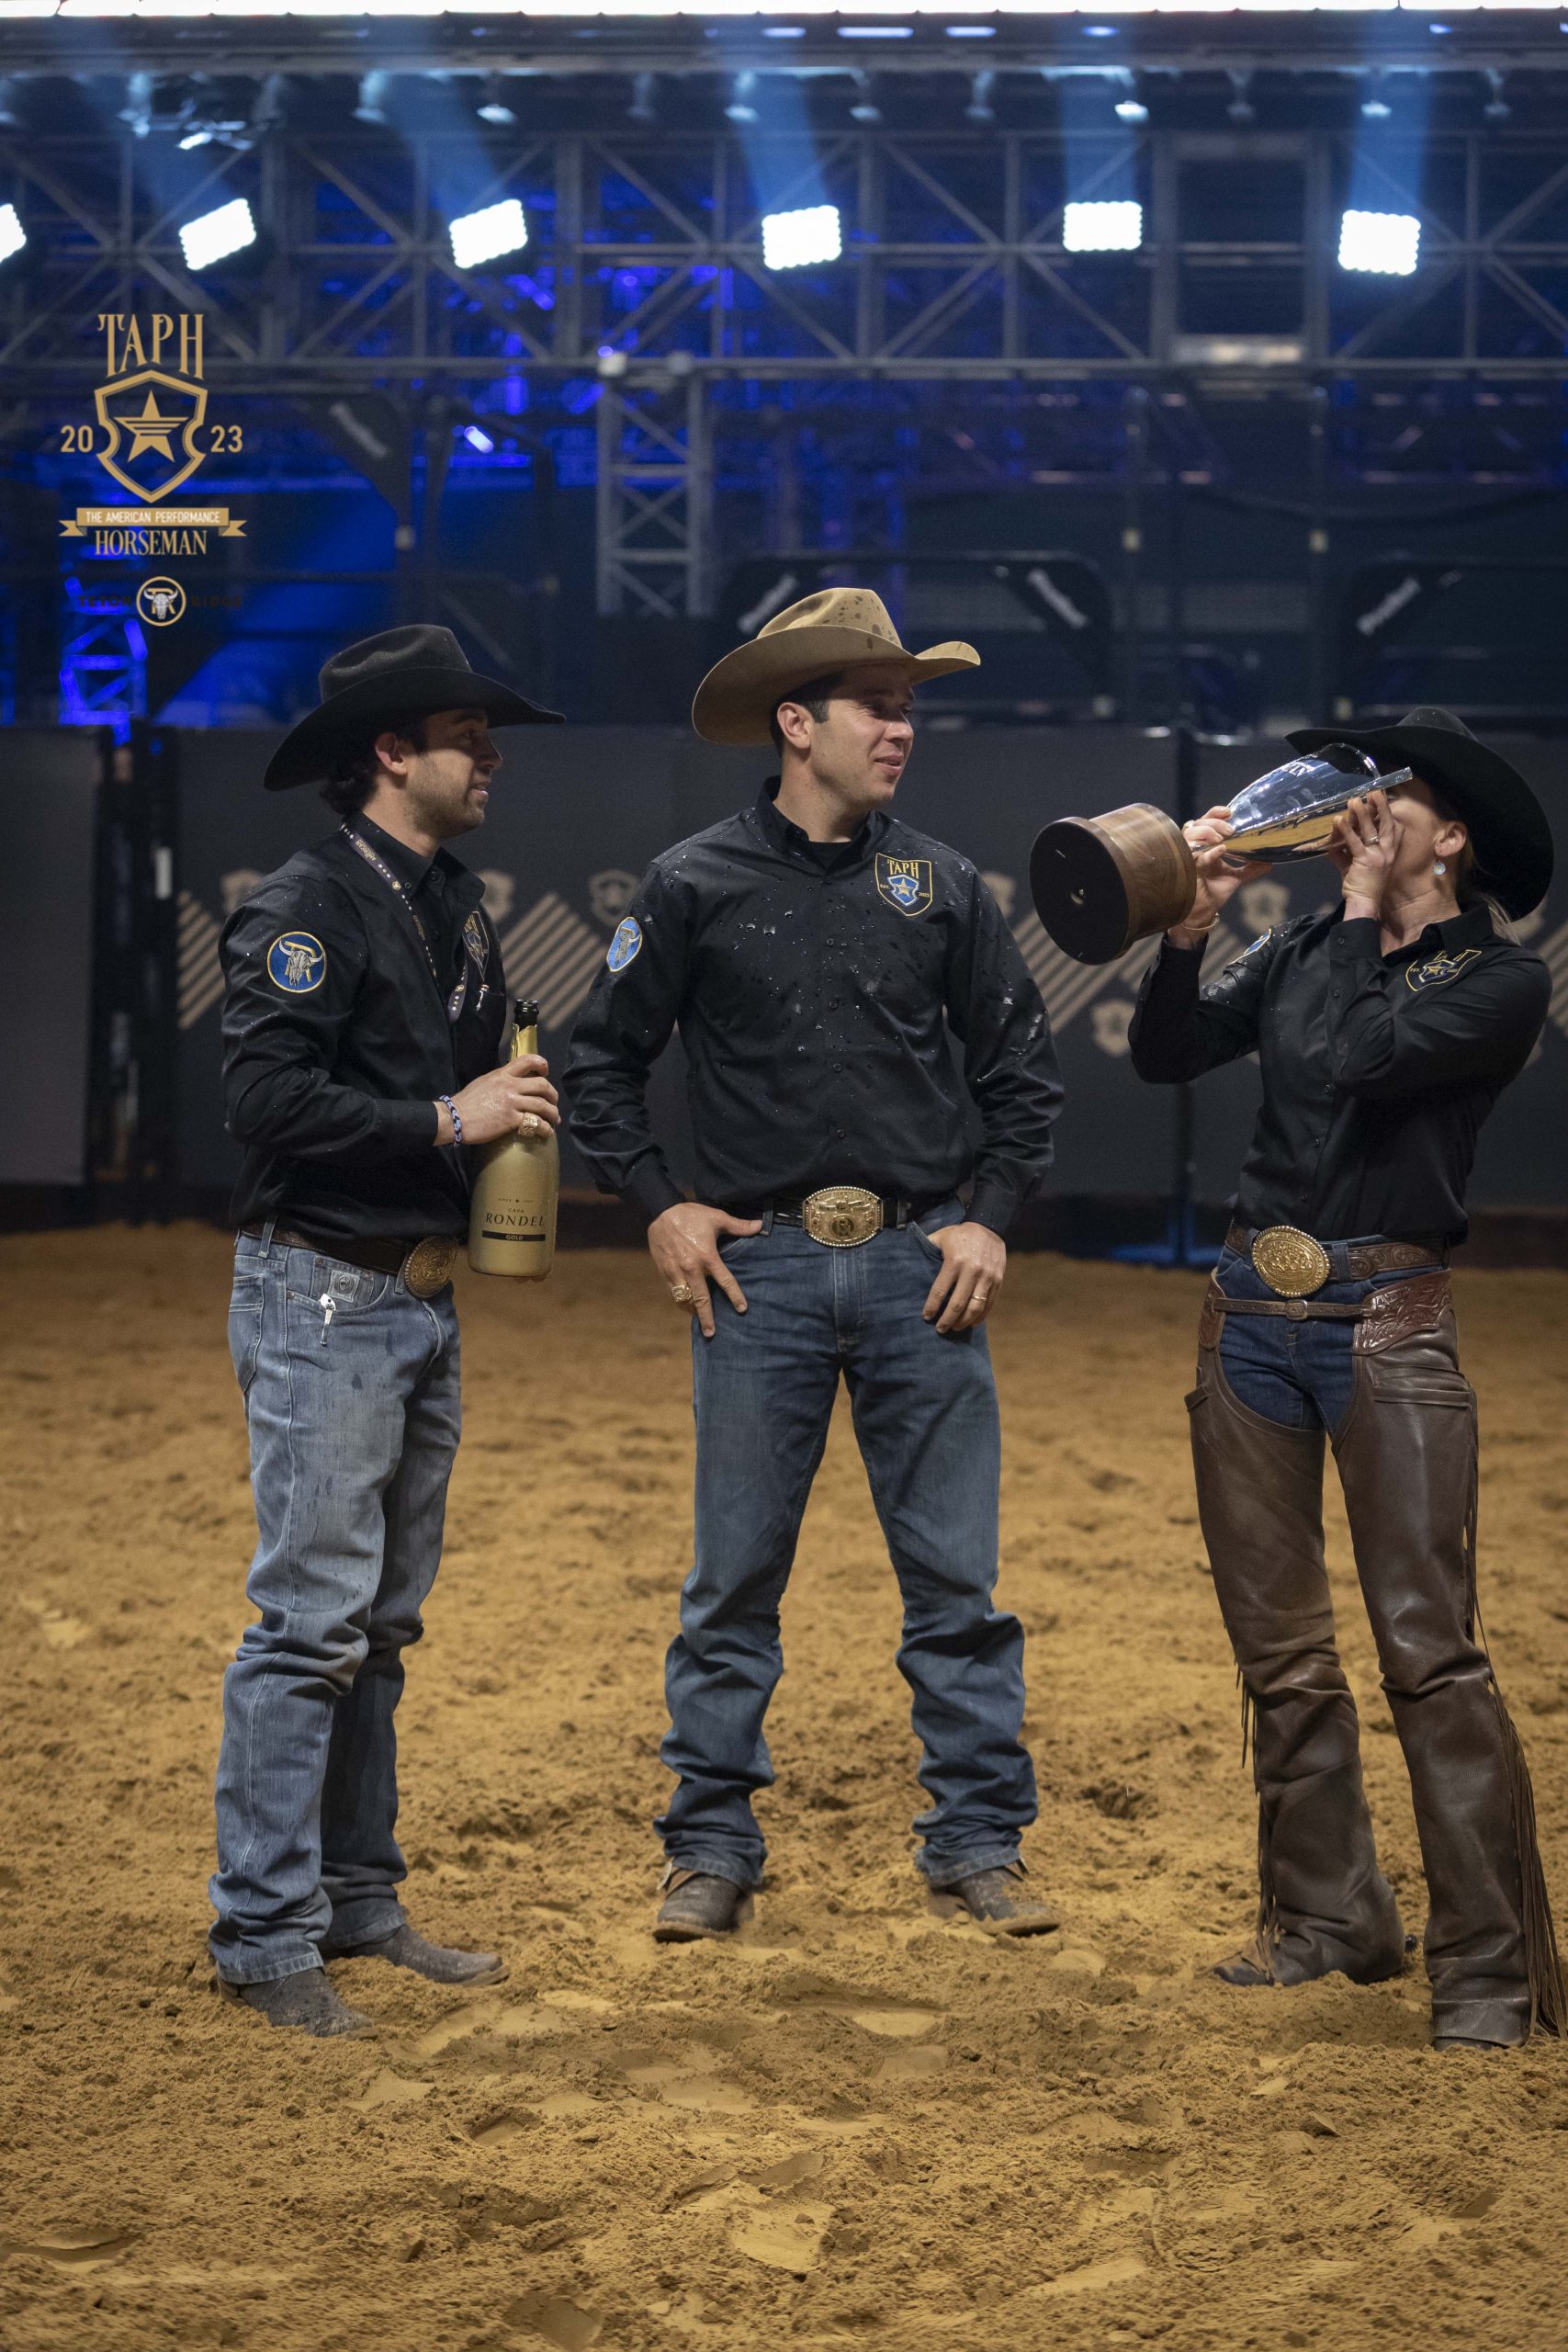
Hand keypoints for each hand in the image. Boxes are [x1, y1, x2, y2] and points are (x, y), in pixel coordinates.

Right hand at [442, 1055, 558, 1146]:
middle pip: (542, 1085)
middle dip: (553, 1095)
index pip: (527, 1060)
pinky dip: (544, 1128)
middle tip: (553, 1104)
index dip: (542, 1064)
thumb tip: (514, 1084)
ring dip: (553, 1114)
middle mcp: (510, 1085)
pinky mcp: (511, 1120)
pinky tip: (545, 1132)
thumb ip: (501, 1080)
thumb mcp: (484, 1082)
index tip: (546, 1073)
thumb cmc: (466, 1102)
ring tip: (554, 1121)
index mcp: (502, 1074)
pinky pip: (535, 1122)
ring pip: (542, 1105)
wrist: (453, 1117)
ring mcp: (511, 1102)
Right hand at [648, 1202, 762, 1338]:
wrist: (660, 1213)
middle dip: (707, 1318)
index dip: (734, 1296)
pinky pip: (674, 1293)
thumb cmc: (690, 1215)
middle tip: (712, 1333)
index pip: (725, 1281)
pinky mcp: (664, 1272)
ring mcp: (676, 1272)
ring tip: (699, 1320)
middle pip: (701, 1299)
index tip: (742, 1309)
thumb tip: (759, 1226)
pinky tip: (686, 1305)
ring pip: (685, 1299)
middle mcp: (691, 1268)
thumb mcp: (716, 1217)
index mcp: (707, 1257)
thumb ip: (738, 1226)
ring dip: (692, 1311)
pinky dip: (681, 1301)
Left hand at [920, 1219, 1005, 1334]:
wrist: (989, 1227)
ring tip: (955, 1328)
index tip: (926, 1317)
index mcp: (954, 1261)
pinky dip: (980, 1317)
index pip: (940, 1290)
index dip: (932, 1306)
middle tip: (939, 1329)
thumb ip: (926, 1248)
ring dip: (963, 1322)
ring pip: (975, 1307)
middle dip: (947, 1320)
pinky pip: (989, 1304)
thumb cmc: (960, 1234)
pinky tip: (971, 1323)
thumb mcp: (941, 1237)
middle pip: (958, 1304)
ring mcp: (987, 1277)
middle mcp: (972, 1271)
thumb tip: (906, 1258)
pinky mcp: (998, 1281)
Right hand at [1167, 806, 1268, 948]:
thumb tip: (1270, 862)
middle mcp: (1195, 848)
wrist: (1205, 912)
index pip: (1206, 821)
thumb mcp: (1236, 877)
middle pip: (1197, 823)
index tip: (1229, 813)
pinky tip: (1220, 850)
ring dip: (1206, 832)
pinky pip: (1193, 855)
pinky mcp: (1186, 869)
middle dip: (1214, 823)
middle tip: (1231, 831)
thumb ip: (1251, 868)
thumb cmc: (1214, 892)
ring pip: (1189, 833)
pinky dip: (1207, 852)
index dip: (1215, 814)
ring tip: (1222, 839)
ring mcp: (1189, 857)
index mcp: (1205, 845)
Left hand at [1328, 788, 1396, 917]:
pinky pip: (1354, 843)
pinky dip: (1346, 831)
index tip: (1383, 798)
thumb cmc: (1362, 885)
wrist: (1364, 903)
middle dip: (1381, 807)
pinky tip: (1339, 820)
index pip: (1394, 829)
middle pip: (1386, 824)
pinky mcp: (1365, 861)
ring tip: (1354, 800)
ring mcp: (1377, 856)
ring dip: (1362, 814)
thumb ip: (1345, 850)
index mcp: (1389, 852)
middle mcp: (1387, 852)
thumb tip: (1333, 837)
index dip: (1389, 814)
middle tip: (1375, 792)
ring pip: (1370, 830)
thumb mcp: (1355, 864)